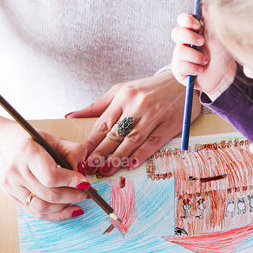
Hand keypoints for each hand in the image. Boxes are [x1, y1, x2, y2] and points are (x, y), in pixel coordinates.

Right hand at [0, 123, 89, 220]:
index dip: (71, 182)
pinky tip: (67, 210)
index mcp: (27, 152)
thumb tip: (83, 171)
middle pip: (49, 195)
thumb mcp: (49, 137)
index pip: (51, 176)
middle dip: (73, 196)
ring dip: (64, 208)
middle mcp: (16, 171)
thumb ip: (71, 151)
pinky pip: (35, 212)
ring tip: (78, 202)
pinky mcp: (11, 197)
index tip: (84, 182)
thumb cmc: (24, 138)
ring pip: (42, 208)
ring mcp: (11, 187)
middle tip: (86, 192)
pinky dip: (54, 214)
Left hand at [67, 70, 198, 176]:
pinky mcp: (168, 125)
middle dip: (101, 153)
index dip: (91, 142)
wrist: (182, 81)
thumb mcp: (121, 90)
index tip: (81, 156)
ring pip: (132, 140)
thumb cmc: (147, 88)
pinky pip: (152, 143)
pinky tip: (130, 165)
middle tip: (89, 168)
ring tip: (105, 170)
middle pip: (115, 134)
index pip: (103, 124)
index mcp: (122, 96)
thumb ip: (97, 106)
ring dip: (118, 158)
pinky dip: (140, 155)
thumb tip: (70, 116)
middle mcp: (137, 105)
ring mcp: (153, 116)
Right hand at [170, 13, 236, 96]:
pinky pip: (180, 66)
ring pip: (179, 51)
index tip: (198, 25)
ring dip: (195, 56)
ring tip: (206, 61)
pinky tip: (200, 70)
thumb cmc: (222, 55)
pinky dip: (193, 68)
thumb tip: (205, 4)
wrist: (224, 76)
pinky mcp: (179, 70)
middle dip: (189, 37)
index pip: (183, 19)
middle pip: (176, 32)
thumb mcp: (221, 35)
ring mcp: (180, 55)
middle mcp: (185, 41)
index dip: (187, 20)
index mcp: (194, 30)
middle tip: (202, 42)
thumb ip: (213, 20)